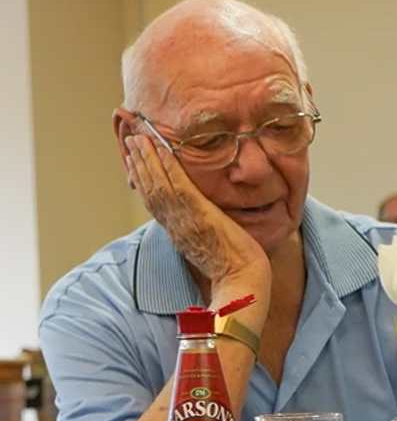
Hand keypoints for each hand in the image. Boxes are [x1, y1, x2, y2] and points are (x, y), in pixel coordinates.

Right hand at [125, 134, 269, 286]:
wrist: (242, 281)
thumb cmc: (233, 266)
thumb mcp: (207, 245)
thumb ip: (198, 229)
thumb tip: (200, 216)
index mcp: (176, 232)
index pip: (152, 201)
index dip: (140, 179)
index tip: (132, 160)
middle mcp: (175, 225)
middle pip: (150, 190)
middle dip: (138, 163)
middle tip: (130, 140)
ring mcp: (186, 220)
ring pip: (159, 185)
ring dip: (148, 159)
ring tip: (140, 139)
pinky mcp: (201, 216)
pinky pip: (180, 188)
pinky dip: (169, 168)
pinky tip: (164, 150)